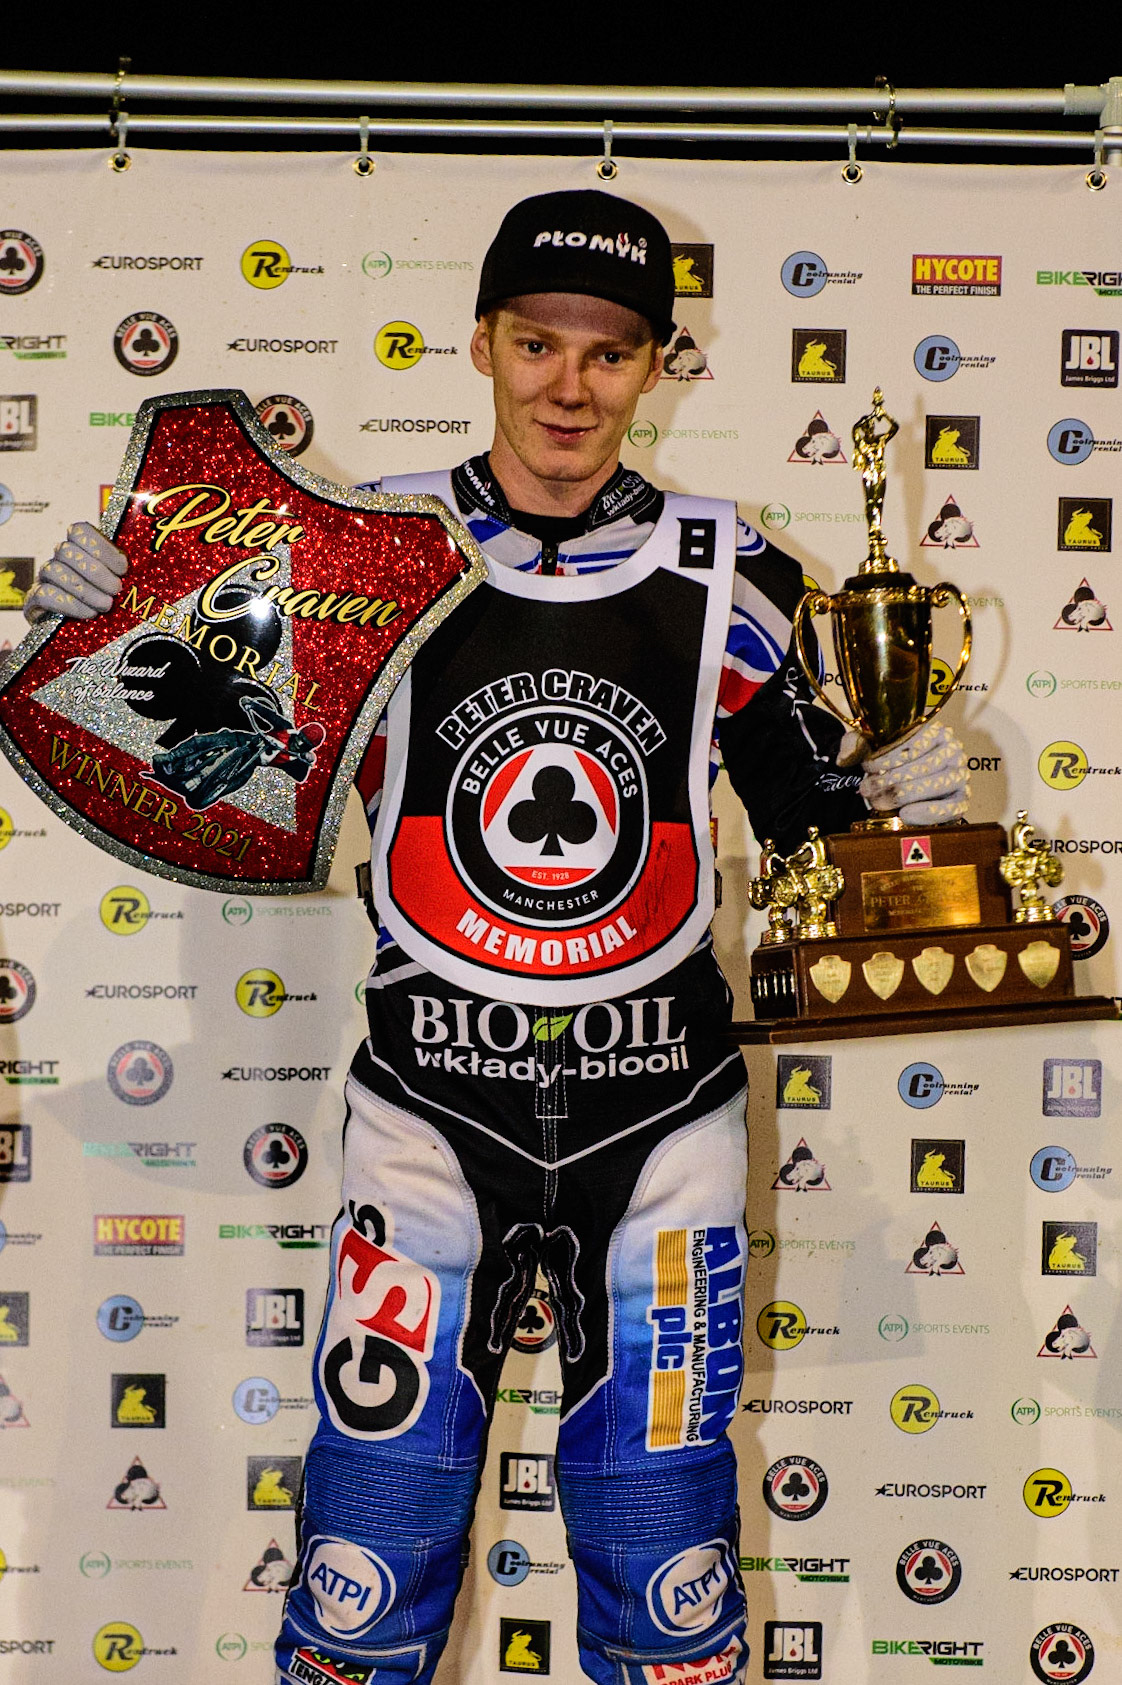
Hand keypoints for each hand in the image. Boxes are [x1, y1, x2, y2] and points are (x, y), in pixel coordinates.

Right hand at [24, 523, 126, 622]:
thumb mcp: (116, 582)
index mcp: (78, 547)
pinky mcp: (34, 601)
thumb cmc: (104, 600)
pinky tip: (89, 613)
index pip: (80, 531)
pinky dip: (70, 604)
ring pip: (55, 571)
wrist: (77, 631)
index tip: (123, 568)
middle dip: (96, 572)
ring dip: (85, 590)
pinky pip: (45, 595)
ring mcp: (44, 578)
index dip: (102, 547)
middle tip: (116, 589)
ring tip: (106, 605)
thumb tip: (142, 567)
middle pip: (66, 551)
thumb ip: (122, 571)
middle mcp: (58, 559)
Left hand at [840, 719, 969, 825]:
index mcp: (934, 731)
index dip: (887, 757)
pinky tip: (906, 814)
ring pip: (935, 785)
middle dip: (889, 780)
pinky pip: (951, 807)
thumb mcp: (869, 747)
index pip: (913, 743)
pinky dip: (928, 812)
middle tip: (866, 790)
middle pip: (922, 766)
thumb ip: (854, 745)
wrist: (900, 782)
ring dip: (902, 795)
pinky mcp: (961, 799)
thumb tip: (843, 759)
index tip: (867, 767)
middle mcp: (952, 750)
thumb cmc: (888, 762)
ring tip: (878, 802)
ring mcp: (960, 775)